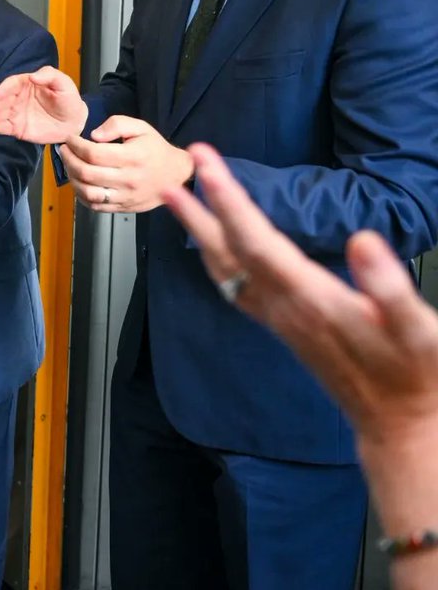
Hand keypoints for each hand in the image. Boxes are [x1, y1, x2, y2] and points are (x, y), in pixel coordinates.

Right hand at [0, 66, 88, 143]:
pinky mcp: (18, 128)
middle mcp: (18, 98)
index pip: (12, 84)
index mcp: (27, 84)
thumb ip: (49, 76)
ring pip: (1, 113)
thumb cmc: (68, 99)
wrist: (73, 123)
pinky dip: (0, 128)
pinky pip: (6, 128)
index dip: (4, 88)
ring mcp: (17, 113)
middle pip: (3, 99)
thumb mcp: (63, 83)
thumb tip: (33, 76)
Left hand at [60, 115, 191, 212]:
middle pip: (86, 173)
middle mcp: (128, 179)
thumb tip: (94, 135)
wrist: (175, 174)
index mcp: (132, 157)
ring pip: (88, 192)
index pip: (93, 153)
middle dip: (69, 159)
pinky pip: (95, 206)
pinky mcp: (123, 207)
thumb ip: (117, 124)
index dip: (75, 145)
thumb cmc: (155, 148)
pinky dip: (81, 195)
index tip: (69, 138)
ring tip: (69, 166)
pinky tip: (79, 182)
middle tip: (64, 150)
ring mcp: (125, 196)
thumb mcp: (141, 127)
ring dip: (72, 179)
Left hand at [161, 143, 437, 447]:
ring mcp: (276, 317)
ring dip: (199, 229)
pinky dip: (214, 256)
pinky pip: (233, 284)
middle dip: (202, 206)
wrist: (398, 424)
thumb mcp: (418, 332)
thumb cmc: (412, 375)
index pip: (257, 240)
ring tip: (177, 199)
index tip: (207, 165)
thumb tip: (363, 241)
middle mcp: (282, 307)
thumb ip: (389, 288)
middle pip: (228, 249)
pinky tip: (209, 246)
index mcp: (309, 298)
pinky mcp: (280, 325)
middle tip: (175, 170)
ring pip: (223, 266)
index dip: (230, 200)